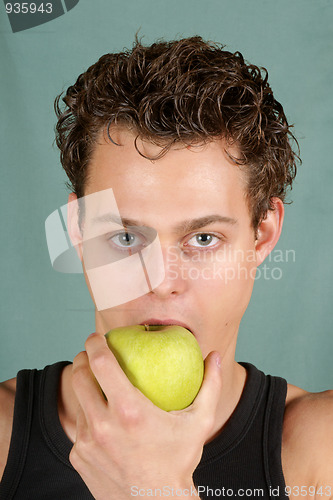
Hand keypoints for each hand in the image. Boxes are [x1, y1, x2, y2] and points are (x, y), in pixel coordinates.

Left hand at [69, 332, 221, 498]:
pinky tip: (100, 415)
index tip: (97, 336)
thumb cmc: (179, 461)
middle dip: (82, 359)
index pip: (101, 364)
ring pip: (77, 402)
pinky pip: (78, 426)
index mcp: (129, 412)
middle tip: (91, 354)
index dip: (96, 344)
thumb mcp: (198, 422)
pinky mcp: (79, 457)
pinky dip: (87, 415)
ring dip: (83, 386)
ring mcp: (87, 444)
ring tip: (94, 380)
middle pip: (79, 378)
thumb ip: (209, 385)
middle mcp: (102, 426)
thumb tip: (213, 355)